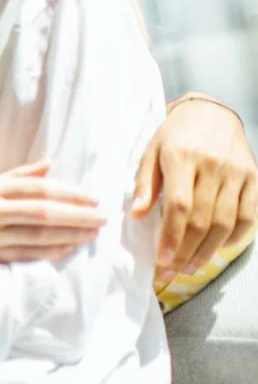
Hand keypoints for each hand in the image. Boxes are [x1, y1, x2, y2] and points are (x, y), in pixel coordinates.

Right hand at [0, 161, 106, 263]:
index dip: (68, 192)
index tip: (93, 197)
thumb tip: (50, 164)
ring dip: (70, 233)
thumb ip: (16, 176)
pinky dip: (49, 251)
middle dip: (77, 214)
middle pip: (43, 211)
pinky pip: (25, 254)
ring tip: (94, 232)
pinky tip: (69, 248)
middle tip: (104, 216)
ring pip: (38, 234)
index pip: (38, 188)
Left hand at [134, 95, 257, 280]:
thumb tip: (136, 215)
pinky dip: (237, 236)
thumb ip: (144, 183)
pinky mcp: (254, 177)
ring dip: (208, 251)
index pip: (179, 207)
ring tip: (191, 267)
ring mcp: (237, 172)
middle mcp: (213, 166)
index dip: (171, 238)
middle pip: (203, 220)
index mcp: (182, 157)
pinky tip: (220, 248)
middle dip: (186, 251)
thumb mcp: (150, 150)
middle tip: (172, 271)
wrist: (211, 111)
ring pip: (226, 222)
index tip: (161, 261)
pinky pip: (249, 215)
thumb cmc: (174, 134)